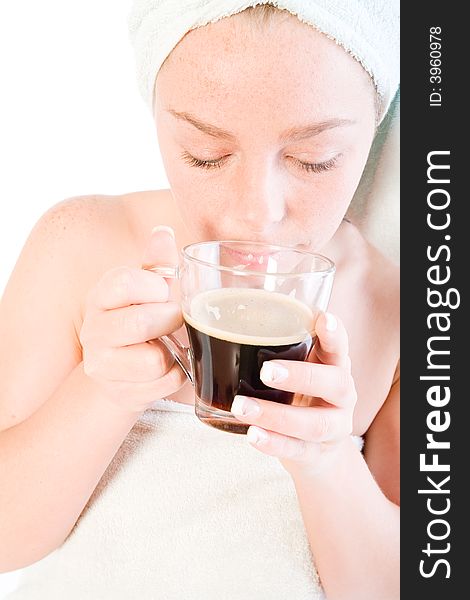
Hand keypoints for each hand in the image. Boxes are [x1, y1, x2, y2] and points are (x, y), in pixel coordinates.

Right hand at [79, 226, 186, 412]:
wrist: (122, 370)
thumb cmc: (140, 319)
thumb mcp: (146, 289)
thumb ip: (157, 263)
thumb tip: (163, 233)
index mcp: (100, 295)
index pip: (124, 282)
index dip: (155, 287)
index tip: (162, 292)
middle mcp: (94, 329)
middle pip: (141, 323)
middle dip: (170, 320)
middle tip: (174, 320)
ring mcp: (102, 364)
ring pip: (154, 360)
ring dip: (174, 353)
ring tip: (168, 345)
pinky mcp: (118, 392)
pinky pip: (164, 384)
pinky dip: (176, 375)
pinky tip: (168, 367)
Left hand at [230, 312, 356, 476]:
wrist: (320, 449)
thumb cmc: (302, 394)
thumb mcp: (299, 368)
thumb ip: (279, 347)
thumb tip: (221, 322)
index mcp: (335, 367)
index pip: (340, 347)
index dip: (334, 334)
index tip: (324, 318)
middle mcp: (341, 396)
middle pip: (335, 384)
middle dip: (301, 377)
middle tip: (266, 371)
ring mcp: (333, 427)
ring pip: (313, 423)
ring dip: (276, 415)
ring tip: (241, 407)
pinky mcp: (316, 453)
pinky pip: (297, 450)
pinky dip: (274, 443)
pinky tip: (252, 435)